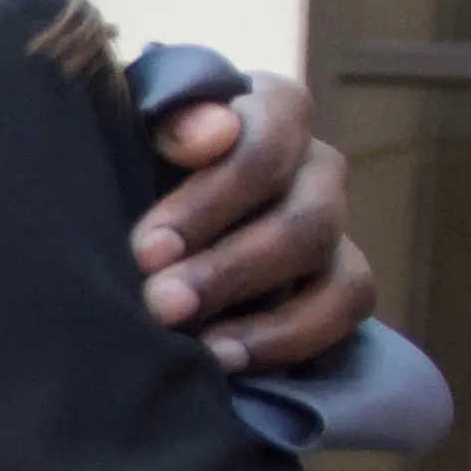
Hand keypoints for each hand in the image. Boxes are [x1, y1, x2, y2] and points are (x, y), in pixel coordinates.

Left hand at [129, 69, 376, 375]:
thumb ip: (165, 111)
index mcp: (270, 108)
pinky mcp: (340, 279)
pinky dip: (291, 339)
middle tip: (160, 304)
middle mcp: (313, 163)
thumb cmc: (124, 158)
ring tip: (199, 347)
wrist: (125, 219)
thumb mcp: (129, 124)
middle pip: (302, 214)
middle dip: (227, 267)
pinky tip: (226, 362)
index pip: (273, 134)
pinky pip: (345, 306)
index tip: (148, 248)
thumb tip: (213, 132)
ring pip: (329, 265)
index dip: (213, 195)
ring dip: (264, 312)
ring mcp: (333, 222)